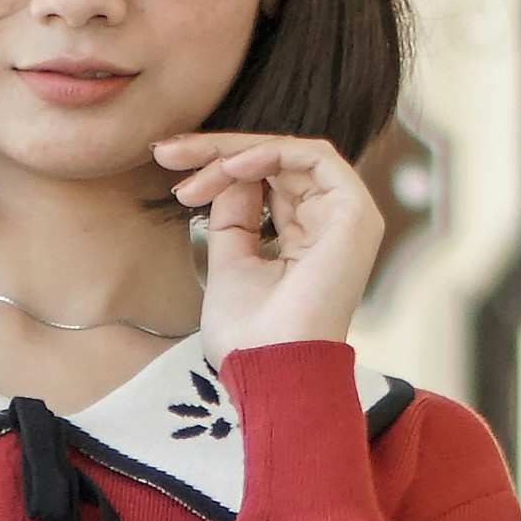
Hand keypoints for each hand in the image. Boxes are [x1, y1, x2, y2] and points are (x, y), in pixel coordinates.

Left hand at [154, 131, 383, 352]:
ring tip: (193, 168)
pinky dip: (268, 153)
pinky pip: (312, 156)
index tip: (170, 172)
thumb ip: (233, 217)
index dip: (217, 170)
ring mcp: (347, 218)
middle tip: (166, 152)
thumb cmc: (250, 336)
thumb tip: (227, 174)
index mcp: (308, 241)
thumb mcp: (229, 263)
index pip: (267, 184)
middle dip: (216, 153)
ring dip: (234, 153)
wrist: (271, 369)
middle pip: (275, 163)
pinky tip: (229, 167)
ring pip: (288, 154)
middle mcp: (331, 225)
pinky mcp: (354, 212)